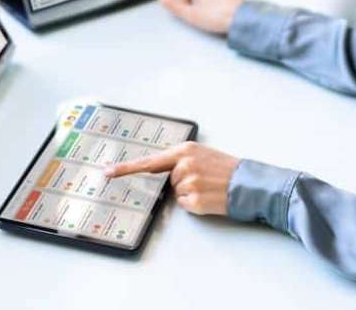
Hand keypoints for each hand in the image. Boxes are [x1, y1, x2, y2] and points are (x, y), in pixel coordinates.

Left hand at [104, 142, 240, 215]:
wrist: (247, 182)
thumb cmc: (225, 169)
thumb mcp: (201, 155)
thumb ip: (179, 161)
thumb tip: (165, 175)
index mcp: (184, 150)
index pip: (149, 161)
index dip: (126, 168)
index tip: (108, 172)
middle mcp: (184, 164)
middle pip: (166, 180)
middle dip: (180, 183)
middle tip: (201, 180)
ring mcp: (188, 183)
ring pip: (175, 194)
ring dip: (188, 194)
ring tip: (208, 187)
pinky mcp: (194, 200)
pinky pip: (184, 205)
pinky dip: (194, 204)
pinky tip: (208, 197)